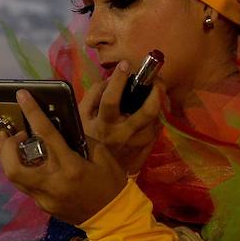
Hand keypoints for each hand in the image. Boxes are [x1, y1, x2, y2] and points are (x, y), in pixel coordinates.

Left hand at [0, 89, 129, 225]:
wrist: (114, 218)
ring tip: (14, 146)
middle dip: (5, 147)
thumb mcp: (102, 155)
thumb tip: (60, 127)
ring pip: (14, 178)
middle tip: (9, 134)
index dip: (31, 112)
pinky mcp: (44, 207)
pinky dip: (24, 171)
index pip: (46, 134)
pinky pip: (26, 186)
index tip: (21, 95)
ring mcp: (45, 198)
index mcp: (71, 167)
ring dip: (9, 159)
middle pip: (13, 166)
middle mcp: (53, 184)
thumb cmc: (111, 183)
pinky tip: (30, 163)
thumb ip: (79, 140)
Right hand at [79, 61, 164, 175]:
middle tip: (156, 79)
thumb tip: (109, 79)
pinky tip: (151, 110)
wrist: (96, 175)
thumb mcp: (81, 117)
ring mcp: (138, 143)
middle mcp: (124, 134)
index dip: (118, 80)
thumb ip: (93, 95)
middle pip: (148, 110)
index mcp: (104, 124)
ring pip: (156, 119)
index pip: (112, 99)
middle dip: (156, 90)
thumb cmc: (88, 140)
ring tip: (155, 92)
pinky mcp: (147, 149)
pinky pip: (157, 129)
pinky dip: (156, 116)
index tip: (124, 65)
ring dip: (158, 103)